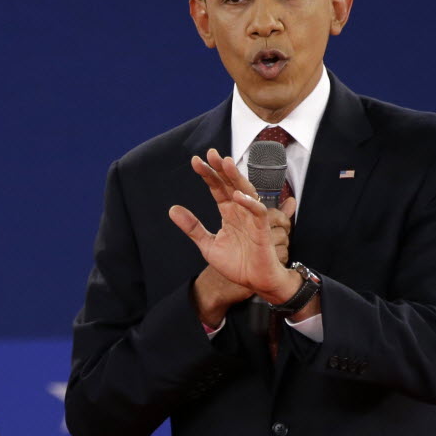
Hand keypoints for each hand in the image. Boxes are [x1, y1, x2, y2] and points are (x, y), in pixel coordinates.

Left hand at [170, 149, 299, 304]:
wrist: (255, 282)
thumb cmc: (237, 264)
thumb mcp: (208, 245)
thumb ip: (192, 227)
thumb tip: (172, 209)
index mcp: (228, 212)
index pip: (217, 188)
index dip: (208, 174)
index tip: (195, 161)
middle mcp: (240, 211)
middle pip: (231, 184)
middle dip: (221, 168)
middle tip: (211, 153)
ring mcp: (252, 218)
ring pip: (246, 191)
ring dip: (236, 177)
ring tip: (226, 163)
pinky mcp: (262, 230)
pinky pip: (258, 212)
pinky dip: (250, 203)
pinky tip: (237, 195)